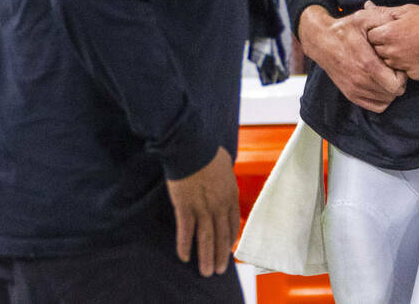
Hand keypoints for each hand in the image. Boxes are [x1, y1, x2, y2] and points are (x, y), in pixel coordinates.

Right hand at [165, 147, 240, 277]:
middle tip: (218, 270)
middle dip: (220, 255)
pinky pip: (186, 231)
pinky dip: (185, 245)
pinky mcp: (185, 206)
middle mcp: (219, 205)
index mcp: (230, 195)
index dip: (230, 239)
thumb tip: (223, 175)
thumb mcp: (224, 165)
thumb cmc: (207, 151)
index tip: (227, 250)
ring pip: (206, 238)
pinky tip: (184, 256)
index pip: (233, 223)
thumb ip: (224, 177)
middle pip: (221, 236)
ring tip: (206, 272)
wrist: (192, 146)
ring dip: (206, 257)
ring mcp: (202, 207)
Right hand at [299, 2, 405, 112]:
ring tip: (385, 75)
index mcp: (367, 64)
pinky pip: (376, 106)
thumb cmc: (345, 29)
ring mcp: (354, 89)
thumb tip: (399, 25)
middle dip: (397, 81)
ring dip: (389, 90)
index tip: (396, 64)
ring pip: (386, 101)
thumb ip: (385, 19)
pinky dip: (381, 98)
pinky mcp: (350, 94)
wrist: (320, 40)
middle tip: (392, 68)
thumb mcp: (365, 17)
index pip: (397, 85)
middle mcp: (360, 81)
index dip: (402, 75)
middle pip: (393, 94)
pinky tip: (378, 83)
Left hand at [366, 3, 418, 80]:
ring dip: (393, 56)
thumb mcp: (406, 10)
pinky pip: (403, 71)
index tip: (386, 30)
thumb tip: (366, 6)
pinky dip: (407, 65)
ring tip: (408, 46)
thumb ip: (383, 11)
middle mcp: (393, 52)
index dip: (377, 32)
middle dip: (383, 45)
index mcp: (388, 34)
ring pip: (388, 63)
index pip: (369, 37)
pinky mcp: (415, 75)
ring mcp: (404, 65)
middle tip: (398, 38)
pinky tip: (417, 55)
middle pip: (377, 51)